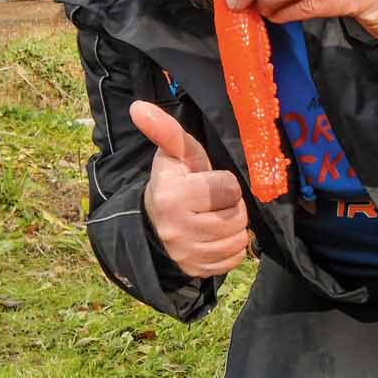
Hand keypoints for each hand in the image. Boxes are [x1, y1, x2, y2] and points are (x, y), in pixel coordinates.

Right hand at [132, 101, 248, 277]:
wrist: (154, 224)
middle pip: (237, 216)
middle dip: (231, 206)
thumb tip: (139, 107)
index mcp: (172, 196)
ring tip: (214, 217)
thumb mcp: (173, 155)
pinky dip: (231, 248)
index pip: (229, 188)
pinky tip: (215, 237)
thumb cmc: (173, 182)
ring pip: (238, 239)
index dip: (223, 183)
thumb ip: (165, 131)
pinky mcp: (196, 271)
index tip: (207, 183)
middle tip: (213, 202)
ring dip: (233, 227)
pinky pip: (235, 259)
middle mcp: (177, 229)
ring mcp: (187, 254)